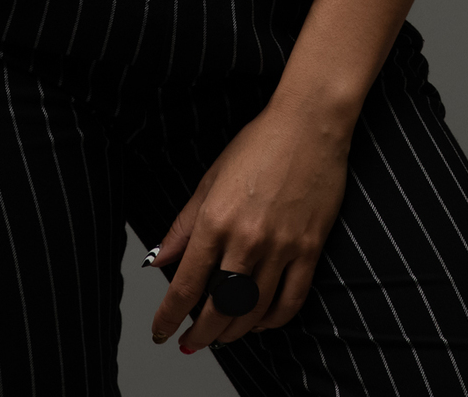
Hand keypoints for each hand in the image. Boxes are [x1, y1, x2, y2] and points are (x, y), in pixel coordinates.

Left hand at [149, 96, 351, 353]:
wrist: (309, 124)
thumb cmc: (258, 144)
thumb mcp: (211, 179)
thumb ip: (183, 225)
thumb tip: (157, 260)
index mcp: (216, 220)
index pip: (186, 284)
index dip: (170, 316)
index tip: (161, 331)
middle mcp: (247, 239)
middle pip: (219, 307)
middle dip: (200, 333)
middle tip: (191, 343)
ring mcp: (282, 248)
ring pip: (253, 311)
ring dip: (233, 332)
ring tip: (221, 336)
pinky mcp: (310, 250)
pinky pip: (290, 301)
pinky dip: (272, 321)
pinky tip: (259, 322)